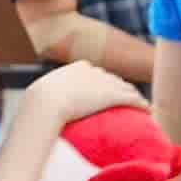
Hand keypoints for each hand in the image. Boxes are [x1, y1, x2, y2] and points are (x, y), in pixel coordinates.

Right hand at [24, 60, 143, 124]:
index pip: (95, 73)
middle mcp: (94, 72)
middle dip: (120, 88)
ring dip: (134, 96)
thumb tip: (31, 113)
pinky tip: (148, 110)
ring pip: (126, 87)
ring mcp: (104, 82)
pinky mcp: (112, 95)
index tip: (105, 90)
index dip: (103, 82)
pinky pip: (132, 99)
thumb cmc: (37, 104)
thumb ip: (41, 100)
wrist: (45, 103)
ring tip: (142, 105)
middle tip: (127, 99)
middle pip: (113, 79)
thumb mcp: (38, 97)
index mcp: (77, 68)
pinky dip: (142, 104)